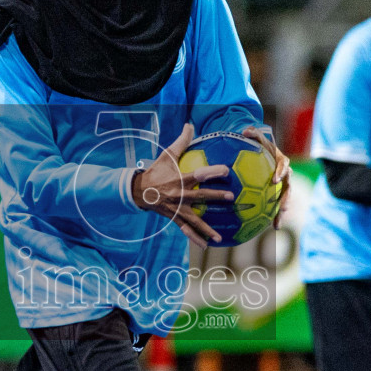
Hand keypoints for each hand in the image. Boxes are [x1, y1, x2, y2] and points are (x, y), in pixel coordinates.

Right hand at [131, 122, 233, 245]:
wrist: (138, 191)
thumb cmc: (156, 171)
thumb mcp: (167, 155)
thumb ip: (181, 141)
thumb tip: (190, 124)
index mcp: (180, 179)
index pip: (198, 174)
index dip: (212, 171)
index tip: (227, 170)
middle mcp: (179, 195)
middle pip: (200, 197)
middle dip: (215, 197)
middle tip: (231, 198)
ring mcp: (177, 209)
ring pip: (194, 220)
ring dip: (207, 229)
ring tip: (220, 238)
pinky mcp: (174, 218)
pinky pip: (185, 230)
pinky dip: (195, 239)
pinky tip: (206, 246)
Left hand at [243, 125, 290, 226]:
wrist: (266, 154)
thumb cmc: (261, 146)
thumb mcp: (258, 139)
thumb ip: (253, 134)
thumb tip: (245, 131)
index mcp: (282, 162)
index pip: (284, 167)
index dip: (281, 173)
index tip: (275, 180)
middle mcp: (285, 175)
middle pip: (288, 188)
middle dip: (286, 198)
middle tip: (282, 207)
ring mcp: (283, 186)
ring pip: (284, 200)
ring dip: (281, 212)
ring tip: (277, 224)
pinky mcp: (277, 194)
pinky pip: (276, 206)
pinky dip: (273, 217)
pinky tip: (270, 227)